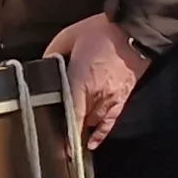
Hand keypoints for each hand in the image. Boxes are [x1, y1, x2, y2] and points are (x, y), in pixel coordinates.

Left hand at [45, 13, 151, 146]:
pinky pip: (111, 120)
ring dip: (83, 128)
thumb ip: (52, 52)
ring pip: (94, 121)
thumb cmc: (101, 32)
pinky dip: (102, 133)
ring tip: (71, 136)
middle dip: (71, 129)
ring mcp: (112, 97)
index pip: (73, 114)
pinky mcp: (123, 97)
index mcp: (81, 80)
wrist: (133, 30)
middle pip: (82, 120)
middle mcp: (97, 94)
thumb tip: (44, 65)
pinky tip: (93, 142)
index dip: (66, 133)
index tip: (59, 147)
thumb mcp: (68, 36)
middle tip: (57, 138)